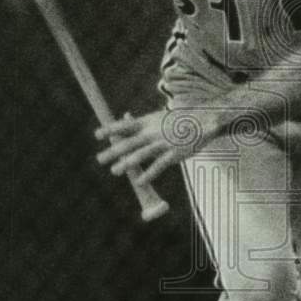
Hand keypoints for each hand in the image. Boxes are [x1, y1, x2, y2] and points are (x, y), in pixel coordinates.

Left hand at [95, 109, 224, 185]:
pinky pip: (159, 166)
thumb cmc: (177, 122)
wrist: (203, 122)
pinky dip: (149, 174)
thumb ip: (142, 123)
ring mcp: (163, 143)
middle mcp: (153, 132)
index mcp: (148, 122)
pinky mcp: (174, 154)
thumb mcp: (158, 119)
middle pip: (129, 142)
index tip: (97, 135)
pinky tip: (140, 182)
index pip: (126, 125)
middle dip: (113, 151)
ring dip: (127, 163)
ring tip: (114, 171)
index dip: (111, 129)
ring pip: (141, 154)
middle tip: (99, 159)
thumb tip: (124, 118)